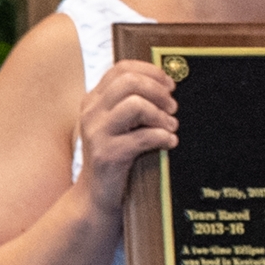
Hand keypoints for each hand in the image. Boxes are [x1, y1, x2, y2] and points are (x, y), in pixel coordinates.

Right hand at [74, 62, 178, 210]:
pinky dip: (163, 137)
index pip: (121, 68)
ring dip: (161, 115)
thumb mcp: (120, 125)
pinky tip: (170, 143)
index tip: (170, 85)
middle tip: (173, 107)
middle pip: (129, 82)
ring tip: (170, 127)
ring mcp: (97, 133)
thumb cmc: (117, 156)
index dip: (151, 72)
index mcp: (94, 100)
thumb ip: (133, 103)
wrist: (97, 195)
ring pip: (135, 105)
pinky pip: (143, 136)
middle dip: (159, 91)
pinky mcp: (108, 155)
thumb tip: (169, 85)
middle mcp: (91, 112)